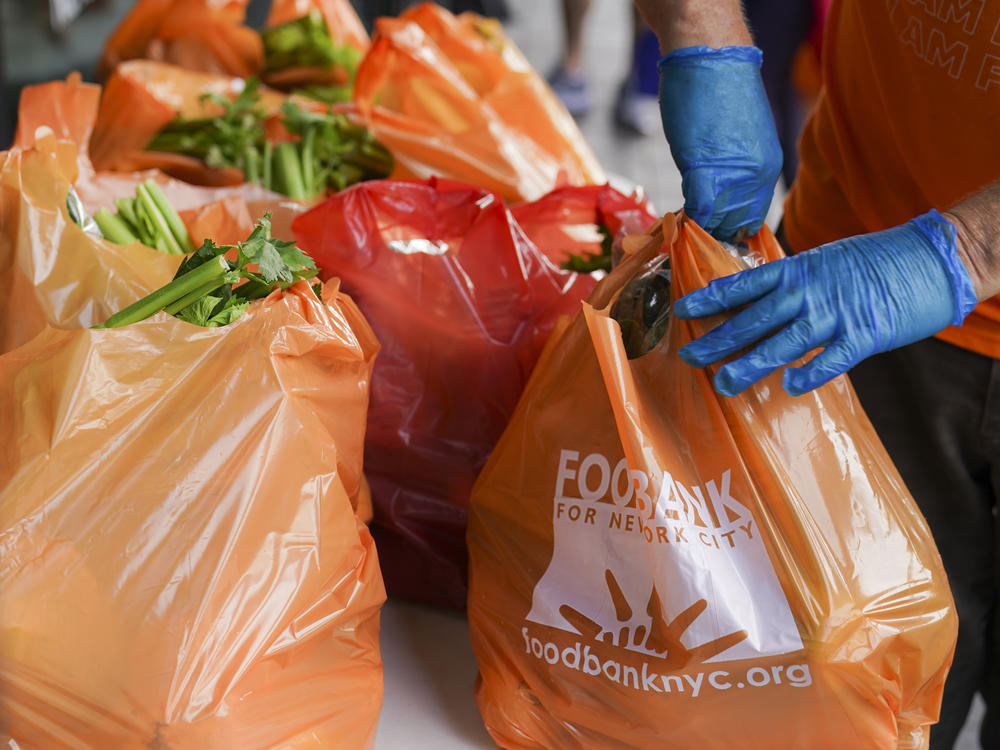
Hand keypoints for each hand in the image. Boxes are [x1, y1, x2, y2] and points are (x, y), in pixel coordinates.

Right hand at [658, 46, 781, 241]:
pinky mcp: (707, 173)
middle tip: (693, 228)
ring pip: (716, 223)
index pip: (751, 219)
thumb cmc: (721, 90)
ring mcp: (735, 177)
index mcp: (768, 168)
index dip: (729, 228)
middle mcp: (758, 177)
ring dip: (698, 225)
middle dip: (712, 230)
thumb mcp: (740, 138)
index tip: (711, 229)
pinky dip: (686, 218)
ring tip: (684, 221)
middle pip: (734, 225)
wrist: (711, 58)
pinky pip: (699, 211)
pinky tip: (677, 214)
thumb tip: (715, 196)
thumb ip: (732, 170)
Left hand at [673, 210, 977, 395]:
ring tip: (723, 384)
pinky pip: (831, 359)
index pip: (743, 285)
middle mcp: (808, 292)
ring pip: (783, 343)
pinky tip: (789, 387)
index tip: (682, 311)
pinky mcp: (864, 335)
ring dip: (750, 365)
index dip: (711, 298)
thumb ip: (791, 283)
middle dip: (717, 340)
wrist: (929, 259)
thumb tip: (756, 301)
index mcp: (796, 271)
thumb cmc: (872, 262)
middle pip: (753, 319)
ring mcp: (835, 314)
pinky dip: (810, 372)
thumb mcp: (823, 262)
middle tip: (688, 358)